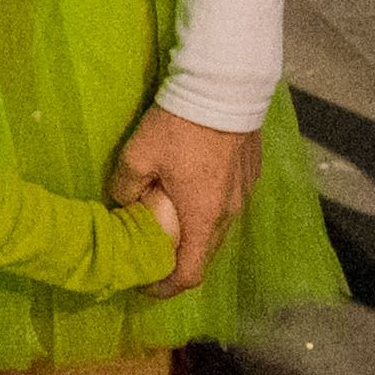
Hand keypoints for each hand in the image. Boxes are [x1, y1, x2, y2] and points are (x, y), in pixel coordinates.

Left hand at [107, 103, 260, 294]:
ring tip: (167, 221)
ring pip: (217, 228)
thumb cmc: (179, 127)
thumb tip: (124, 201)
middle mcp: (229, 212)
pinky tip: (188, 193)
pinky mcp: (250, 173)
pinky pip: (227, 204)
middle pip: (204, 254)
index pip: (190, 273)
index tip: (145, 284)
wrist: (224, 88)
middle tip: (150, 253)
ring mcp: (244, 193)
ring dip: (194, 233)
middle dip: (177, 260)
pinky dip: (207, 210)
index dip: (166, 287)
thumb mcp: (137, 155)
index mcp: (203, 217)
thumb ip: (126, 186)